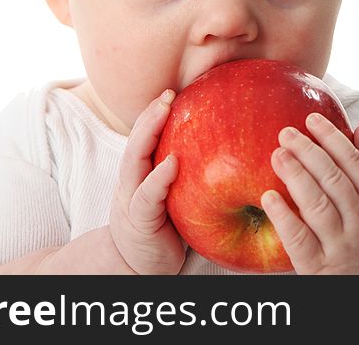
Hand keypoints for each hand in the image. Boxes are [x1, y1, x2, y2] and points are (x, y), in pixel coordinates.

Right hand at [109, 89, 185, 274]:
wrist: (137, 267)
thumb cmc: (164, 228)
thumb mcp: (175, 196)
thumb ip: (188, 173)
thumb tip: (227, 150)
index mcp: (142, 171)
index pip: (146, 134)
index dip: (157, 111)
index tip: (175, 90)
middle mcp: (133, 179)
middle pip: (138, 138)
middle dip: (151, 113)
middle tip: (169, 92)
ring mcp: (131, 197)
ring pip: (135, 158)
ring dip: (149, 131)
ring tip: (164, 109)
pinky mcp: (139, 220)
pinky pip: (146, 195)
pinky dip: (158, 177)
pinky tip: (171, 162)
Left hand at [260, 113, 358, 274]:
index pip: (354, 163)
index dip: (332, 139)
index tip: (311, 119)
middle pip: (333, 180)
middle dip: (308, 152)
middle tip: (285, 133)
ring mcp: (342, 245)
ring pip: (317, 205)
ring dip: (295, 177)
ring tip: (277, 154)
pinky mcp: (320, 266)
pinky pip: (299, 239)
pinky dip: (283, 217)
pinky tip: (268, 196)